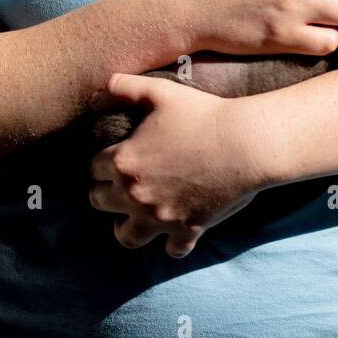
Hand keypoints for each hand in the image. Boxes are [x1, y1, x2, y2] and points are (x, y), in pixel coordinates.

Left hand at [86, 73, 267, 258]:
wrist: (245, 143)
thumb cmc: (202, 113)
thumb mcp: (158, 91)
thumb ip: (120, 87)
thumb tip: (93, 97)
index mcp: (123, 162)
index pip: (92, 168)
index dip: (100, 161)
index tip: (112, 157)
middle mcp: (135, 195)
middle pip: (99, 201)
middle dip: (105, 191)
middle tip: (118, 183)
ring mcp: (160, 217)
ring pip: (125, 237)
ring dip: (125, 225)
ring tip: (133, 215)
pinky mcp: (187, 230)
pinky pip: (171, 250)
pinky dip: (171, 243)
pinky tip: (174, 230)